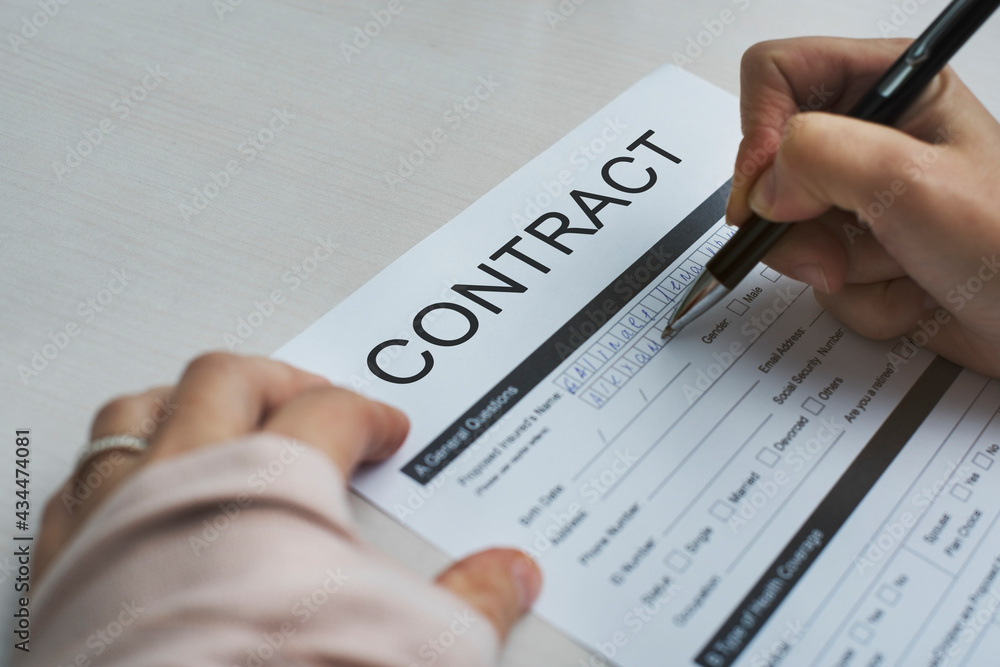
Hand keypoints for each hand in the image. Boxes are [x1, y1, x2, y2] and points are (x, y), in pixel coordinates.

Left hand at [37, 352, 541, 641]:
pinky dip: (114, 468)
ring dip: (183, 402)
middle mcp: (185, 481)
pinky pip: (80, 481)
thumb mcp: (412, 644)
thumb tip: (510, 575)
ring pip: (138, 411)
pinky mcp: (66, 569)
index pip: (330, 412)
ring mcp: (115, 519)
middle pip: (228, 380)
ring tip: (214, 412)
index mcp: (272, 481)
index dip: (369, 414)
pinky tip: (131, 486)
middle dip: (281, 378)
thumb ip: (472, 599)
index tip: (386, 431)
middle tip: (312, 395)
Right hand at [725, 37, 999, 376]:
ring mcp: (863, 200)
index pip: (777, 74)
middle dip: (801, 222)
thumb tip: (764, 186)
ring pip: (790, 231)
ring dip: (841, 268)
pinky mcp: (863, 251)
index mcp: (891, 86)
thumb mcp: (913, 182)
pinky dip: (861, 299)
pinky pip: (818, 275)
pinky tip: (910, 293)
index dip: (760, 132)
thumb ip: (821, 157)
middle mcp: (871, 139)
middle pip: (771, 167)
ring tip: (901, 268)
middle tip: (840, 247)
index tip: (771, 190)